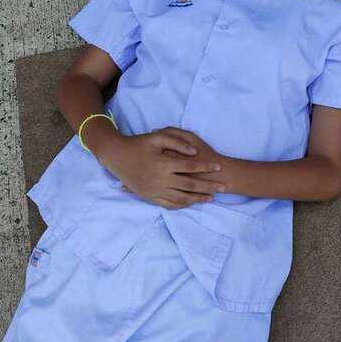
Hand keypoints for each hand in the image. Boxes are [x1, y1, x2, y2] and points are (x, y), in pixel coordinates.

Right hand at [100, 126, 225, 209]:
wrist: (117, 156)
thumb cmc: (138, 143)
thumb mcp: (157, 137)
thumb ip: (176, 141)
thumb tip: (193, 152)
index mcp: (164, 163)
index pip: (191, 166)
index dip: (206, 167)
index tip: (219, 167)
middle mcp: (161, 179)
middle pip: (190, 185)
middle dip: (209, 186)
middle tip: (223, 187)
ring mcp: (155, 190)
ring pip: (181, 198)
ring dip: (198, 199)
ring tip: (211, 198)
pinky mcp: (149, 197)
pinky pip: (169, 204)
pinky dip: (182, 205)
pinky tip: (192, 202)